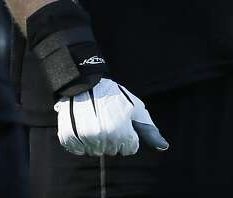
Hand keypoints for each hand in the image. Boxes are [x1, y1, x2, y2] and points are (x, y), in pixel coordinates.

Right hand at [54, 78, 168, 156]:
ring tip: (95, 120)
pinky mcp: (68, 136)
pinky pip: (77, 149)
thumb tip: (164, 147)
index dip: (128, 136)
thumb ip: (149, 131)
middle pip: (111, 151)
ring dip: (96, 140)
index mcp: (121, 132)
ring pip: (94, 151)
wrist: (85, 80)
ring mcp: (84, 137)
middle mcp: (102, 137)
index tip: (123, 121)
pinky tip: (83, 126)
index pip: (128, 150)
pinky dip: (80, 141)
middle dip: (113, 138)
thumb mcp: (136, 109)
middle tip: (108, 118)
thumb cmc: (115, 95)